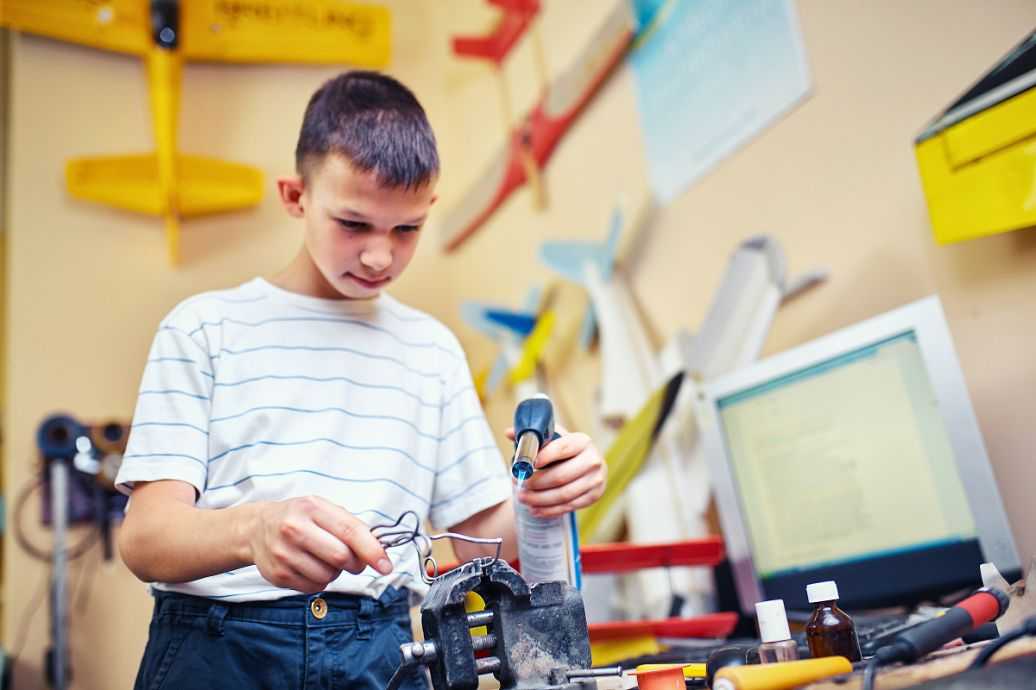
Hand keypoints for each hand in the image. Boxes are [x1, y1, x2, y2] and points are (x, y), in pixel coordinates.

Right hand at [249, 496, 391, 592]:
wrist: (257, 528)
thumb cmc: (300, 518)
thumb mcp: (322, 509)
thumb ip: (350, 525)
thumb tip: (378, 551)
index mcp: (312, 508)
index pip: (349, 531)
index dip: (372, 550)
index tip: (386, 566)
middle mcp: (294, 529)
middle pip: (340, 557)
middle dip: (355, 564)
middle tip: (354, 561)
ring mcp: (283, 553)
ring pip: (328, 576)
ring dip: (336, 573)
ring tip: (324, 560)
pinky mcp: (277, 575)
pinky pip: (313, 588)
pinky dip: (320, 582)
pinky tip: (310, 567)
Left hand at [506, 426, 606, 517]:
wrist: (588, 465)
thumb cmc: (566, 451)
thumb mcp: (553, 439)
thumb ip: (532, 437)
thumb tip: (508, 433)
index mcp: (582, 441)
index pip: (562, 448)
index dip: (544, 456)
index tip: (527, 464)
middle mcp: (592, 460)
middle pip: (560, 476)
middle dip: (536, 483)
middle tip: (519, 485)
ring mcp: (595, 480)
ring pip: (563, 495)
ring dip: (539, 499)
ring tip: (522, 498)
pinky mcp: (594, 496)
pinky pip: (569, 506)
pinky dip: (549, 510)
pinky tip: (535, 509)